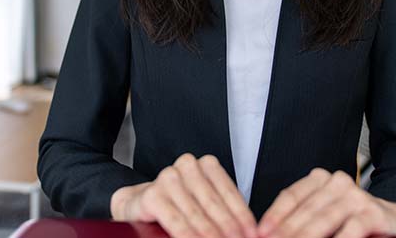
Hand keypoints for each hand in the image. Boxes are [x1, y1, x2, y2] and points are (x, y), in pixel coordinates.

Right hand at [110, 153, 258, 237]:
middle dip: (229, 231)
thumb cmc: (180, 204)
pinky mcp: (153, 195)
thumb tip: (250, 233)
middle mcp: (187, 166)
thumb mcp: (205, 204)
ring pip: (196, 214)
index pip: (230, 193)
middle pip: (214, 205)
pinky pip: (176, 221)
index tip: (254, 236)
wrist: (141, 203)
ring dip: (211, 236)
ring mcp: (168, 178)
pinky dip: (187, 236)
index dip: (243, 218)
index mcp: (206, 164)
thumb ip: (225, 212)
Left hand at [257, 169, 395, 237]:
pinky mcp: (372, 213)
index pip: (291, 196)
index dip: (274, 215)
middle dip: (287, 232)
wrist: (393, 218)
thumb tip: (269, 232)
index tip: (259, 233)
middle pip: (305, 210)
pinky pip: (350, 229)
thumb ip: (301, 219)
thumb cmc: (352, 219)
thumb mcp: (324, 213)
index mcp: (320, 179)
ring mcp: (355, 196)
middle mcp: (337, 182)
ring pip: (324, 220)